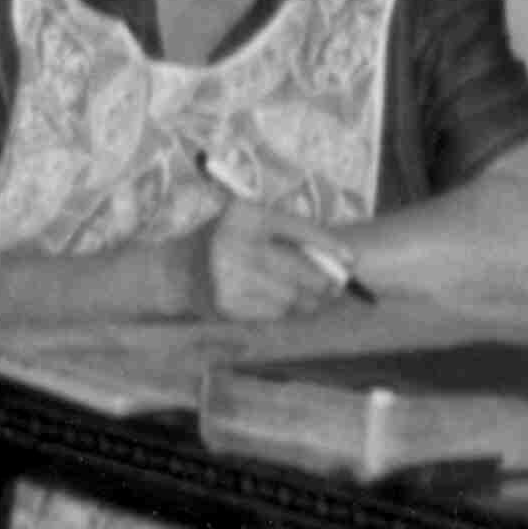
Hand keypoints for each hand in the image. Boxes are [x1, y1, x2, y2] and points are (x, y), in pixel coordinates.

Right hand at [199, 198, 358, 322]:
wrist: (177, 271)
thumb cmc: (225, 240)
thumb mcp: (249, 222)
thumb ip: (287, 234)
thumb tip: (336, 259)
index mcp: (245, 215)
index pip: (298, 229)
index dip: (328, 246)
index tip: (350, 260)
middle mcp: (236, 244)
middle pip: (299, 269)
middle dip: (324, 282)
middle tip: (336, 287)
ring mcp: (230, 277)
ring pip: (291, 296)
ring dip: (308, 301)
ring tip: (313, 298)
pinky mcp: (228, 306)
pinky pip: (274, 313)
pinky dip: (287, 311)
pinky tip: (287, 305)